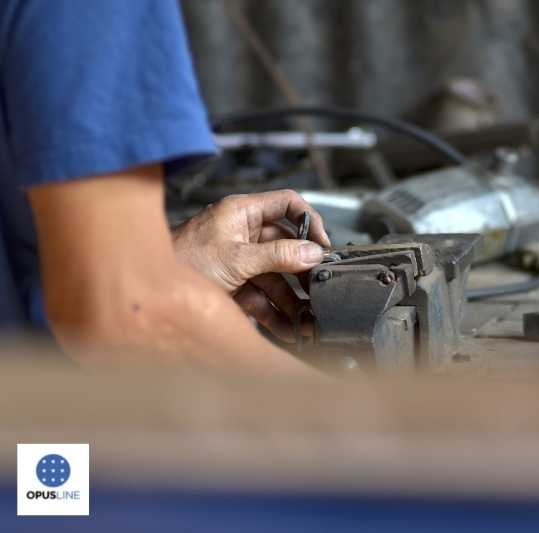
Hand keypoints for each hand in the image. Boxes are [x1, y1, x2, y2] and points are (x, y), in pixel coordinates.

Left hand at [172, 190, 329, 339]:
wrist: (147, 290)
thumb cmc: (180, 261)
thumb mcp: (236, 258)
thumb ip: (277, 257)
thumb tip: (313, 253)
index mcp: (243, 212)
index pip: (287, 204)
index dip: (310, 221)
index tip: (323, 244)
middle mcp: (243, 233)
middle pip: (286, 247)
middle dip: (303, 271)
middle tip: (320, 288)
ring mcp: (239, 260)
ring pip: (276, 277)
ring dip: (292, 300)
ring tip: (307, 320)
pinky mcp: (233, 284)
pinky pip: (261, 297)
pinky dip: (274, 314)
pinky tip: (287, 329)